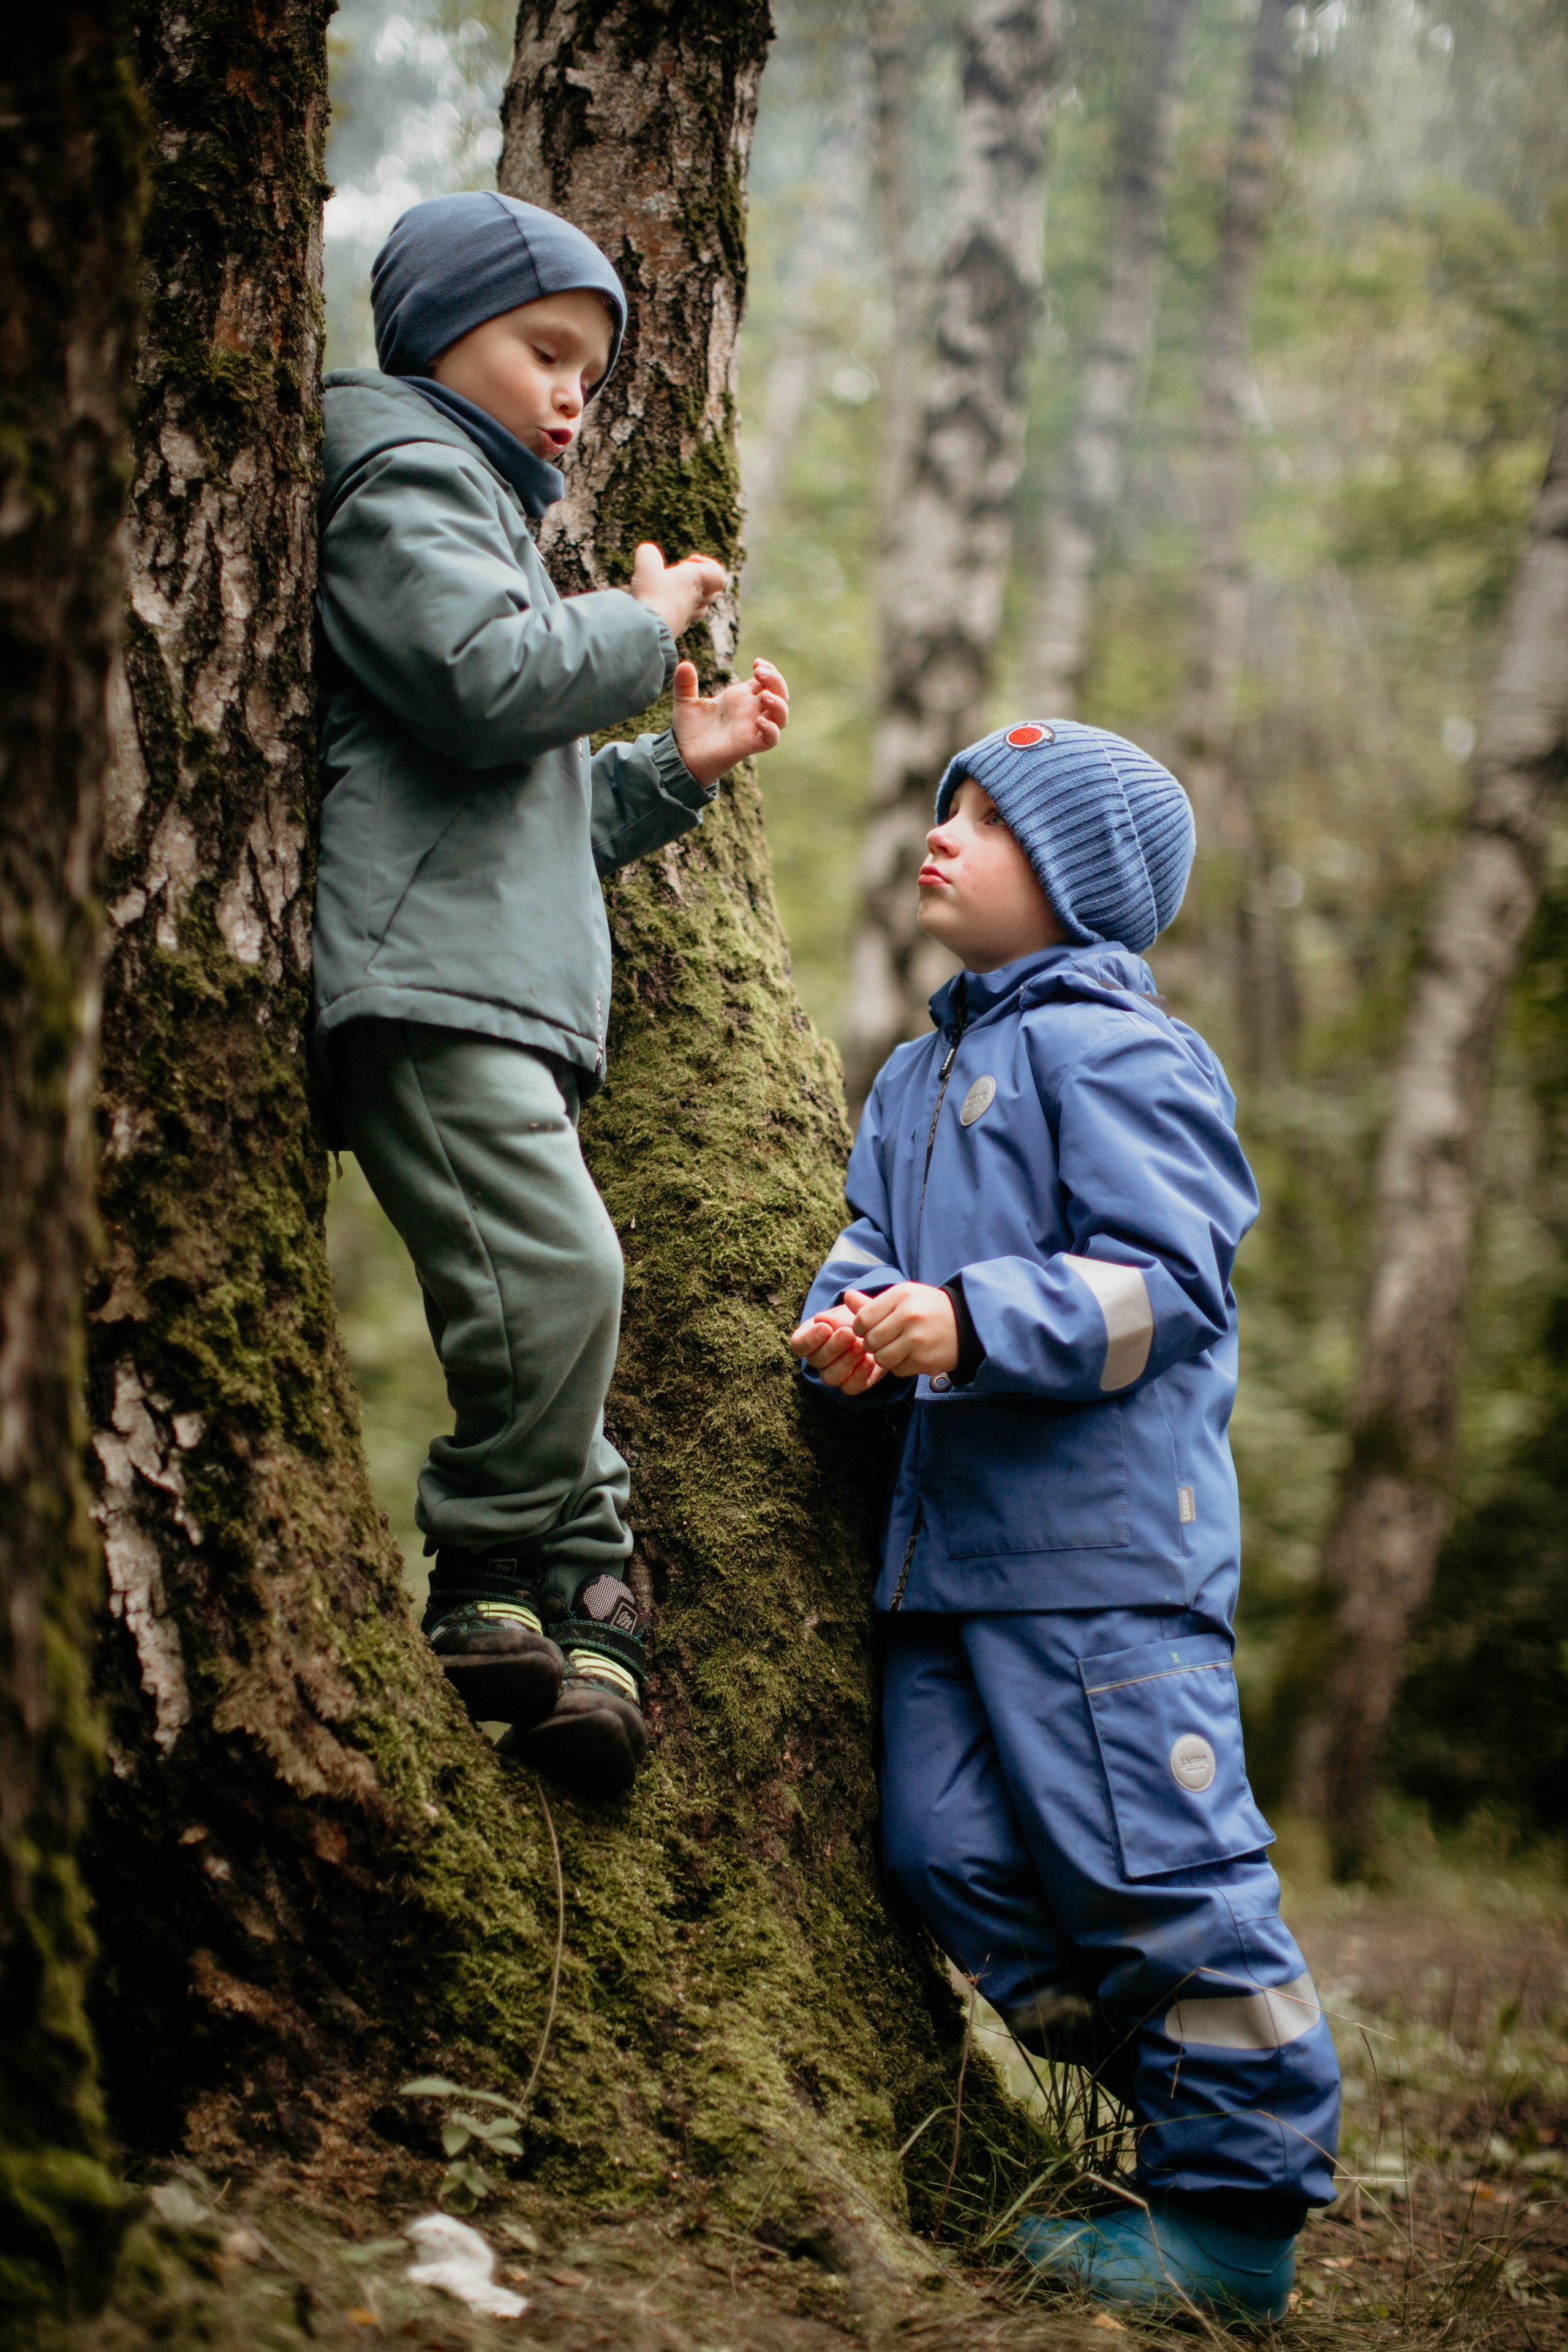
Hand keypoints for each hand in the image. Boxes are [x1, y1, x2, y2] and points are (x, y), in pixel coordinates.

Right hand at [629, 541, 725, 638]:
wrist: (646, 631)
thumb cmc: (652, 596)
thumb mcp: (646, 568)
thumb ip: (648, 555)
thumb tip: (647, 550)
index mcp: (696, 582)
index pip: (718, 574)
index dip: (708, 564)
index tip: (688, 562)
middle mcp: (696, 600)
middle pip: (713, 593)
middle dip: (701, 583)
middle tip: (679, 577)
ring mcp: (688, 617)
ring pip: (701, 608)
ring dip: (691, 598)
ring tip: (670, 591)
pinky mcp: (676, 629)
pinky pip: (685, 619)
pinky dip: (678, 612)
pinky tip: (661, 608)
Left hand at [670, 658, 788, 785]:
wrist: (682, 756)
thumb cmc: (688, 731)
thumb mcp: (685, 702)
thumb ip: (685, 683)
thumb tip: (685, 665)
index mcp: (740, 698)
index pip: (767, 681)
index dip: (769, 670)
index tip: (757, 663)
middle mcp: (750, 712)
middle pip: (780, 694)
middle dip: (776, 680)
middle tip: (759, 672)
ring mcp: (751, 729)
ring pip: (781, 717)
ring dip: (779, 704)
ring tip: (764, 695)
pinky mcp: (748, 746)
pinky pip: (771, 740)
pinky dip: (771, 730)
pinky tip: (759, 721)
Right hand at [788, 1293, 887, 1395]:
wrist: (880, 1328)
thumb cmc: (858, 1316)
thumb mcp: (849, 1310)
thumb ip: (838, 1315)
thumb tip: (822, 1318)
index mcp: (810, 1338)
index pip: (799, 1344)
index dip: (810, 1338)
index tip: (826, 1327)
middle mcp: (818, 1360)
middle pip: (816, 1361)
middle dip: (833, 1347)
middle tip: (849, 1334)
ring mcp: (834, 1374)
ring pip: (831, 1377)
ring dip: (846, 1361)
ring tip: (861, 1346)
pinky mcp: (853, 1384)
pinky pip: (851, 1387)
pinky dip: (860, 1374)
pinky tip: (870, 1360)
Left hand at [851, 1283, 957, 1377]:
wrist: (967, 1324)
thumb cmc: (929, 1309)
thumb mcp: (904, 1298)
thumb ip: (874, 1303)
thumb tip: (846, 1296)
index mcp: (901, 1296)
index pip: (863, 1319)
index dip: (860, 1328)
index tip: (870, 1329)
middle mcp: (909, 1316)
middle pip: (870, 1340)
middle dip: (872, 1344)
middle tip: (885, 1340)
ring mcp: (917, 1339)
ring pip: (881, 1358)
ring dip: (884, 1357)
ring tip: (897, 1348)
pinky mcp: (925, 1359)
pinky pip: (898, 1369)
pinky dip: (900, 1366)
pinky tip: (912, 1355)